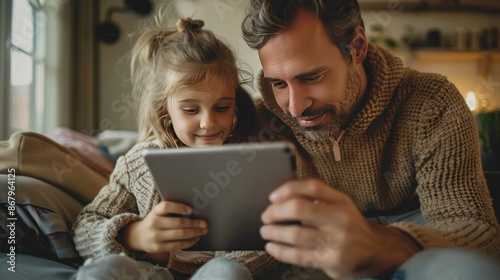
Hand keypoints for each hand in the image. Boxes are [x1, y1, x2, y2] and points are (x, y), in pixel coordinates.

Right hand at [119, 201, 207, 255]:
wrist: (138, 236)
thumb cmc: (155, 222)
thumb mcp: (158, 213)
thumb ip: (171, 211)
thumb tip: (195, 212)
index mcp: (155, 212)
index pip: (165, 206)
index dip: (179, 207)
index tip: (191, 210)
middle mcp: (154, 223)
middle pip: (177, 223)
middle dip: (194, 223)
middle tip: (205, 223)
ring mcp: (155, 236)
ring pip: (179, 235)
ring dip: (194, 233)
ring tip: (203, 231)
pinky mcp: (158, 248)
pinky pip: (177, 245)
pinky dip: (189, 242)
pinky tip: (196, 239)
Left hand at [260, 179, 419, 278]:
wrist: (376, 251)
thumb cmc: (350, 226)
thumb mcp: (340, 206)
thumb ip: (317, 199)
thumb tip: (281, 198)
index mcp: (341, 201)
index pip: (312, 187)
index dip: (288, 189)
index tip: (272, 197)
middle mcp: (340, 219)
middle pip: (299, 208)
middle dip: (275, 212)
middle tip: (266, 216)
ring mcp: (337, 241)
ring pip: (295, 234)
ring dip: (274, 232)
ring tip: (265, 231)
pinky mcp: (331, 260)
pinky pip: (298, 255)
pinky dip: (280, 251)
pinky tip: (272, 247)